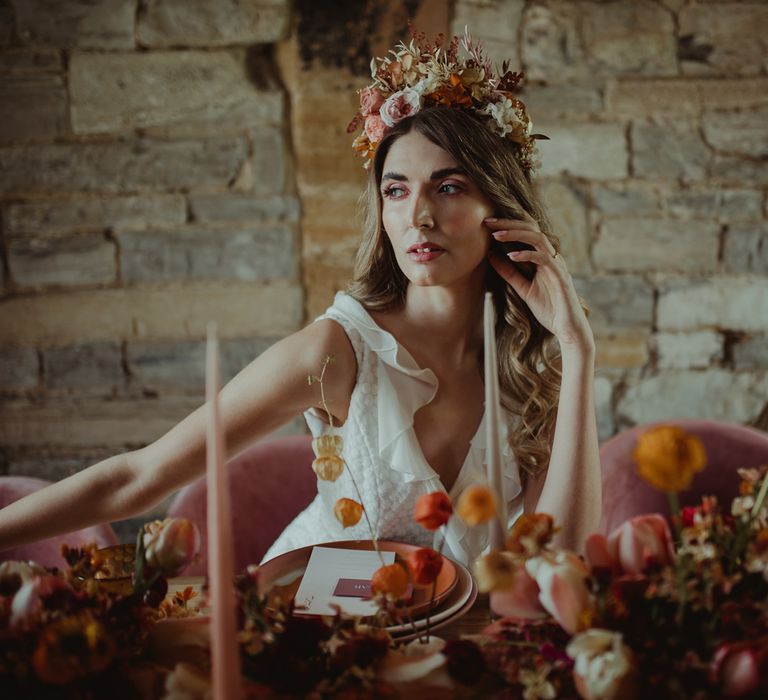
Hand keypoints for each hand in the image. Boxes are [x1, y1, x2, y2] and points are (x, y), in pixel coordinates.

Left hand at [485, 215, 593, 351]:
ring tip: (497, 235)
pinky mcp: (560, 276)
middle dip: (509, 224)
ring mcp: (557, 265)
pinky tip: (511, 256)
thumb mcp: (522, 288)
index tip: (487, 223)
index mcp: (543, 258)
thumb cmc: (549, 309)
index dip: (508, 225)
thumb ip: (509, 272)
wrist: (567, 328)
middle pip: (531, 230)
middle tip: (488, 222)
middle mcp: (551, 257)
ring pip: (538, 239)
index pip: (526, 233)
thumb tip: (491, 256)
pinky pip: (544, 259)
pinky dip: (527, 255)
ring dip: (516, 234)